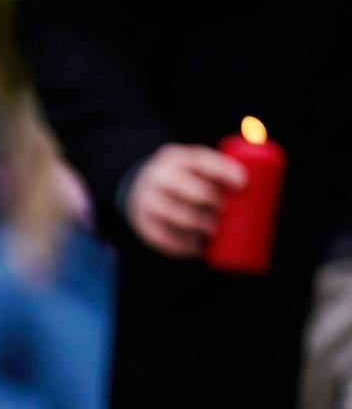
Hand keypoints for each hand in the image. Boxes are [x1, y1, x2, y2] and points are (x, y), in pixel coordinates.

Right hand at [125, 143, 247, 258]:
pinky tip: (196, 250)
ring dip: (197, 225)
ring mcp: (147, 203)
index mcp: (175, 158)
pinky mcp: (144, 225)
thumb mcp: (194, 168)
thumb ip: (222, 174)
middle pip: (188, 190)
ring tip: (213, 231)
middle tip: (226, 211)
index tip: (242, 183)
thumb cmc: (183, 180)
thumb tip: (270, 187)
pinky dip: (182, 246)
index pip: (199, 161)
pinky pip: (163, 238)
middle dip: (210, 200)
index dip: (223, 171)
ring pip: (175, 215)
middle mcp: (158, 178)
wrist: (138, 189)